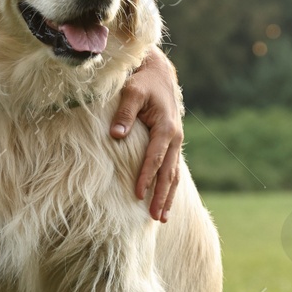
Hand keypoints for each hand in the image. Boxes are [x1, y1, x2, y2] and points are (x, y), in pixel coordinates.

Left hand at [110, 49, 183, 221]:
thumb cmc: (143, 82)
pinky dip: (169, 186)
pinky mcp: (173, 142)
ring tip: (161, 218)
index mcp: (166, 127)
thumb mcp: (131, 92)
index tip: (138, 195)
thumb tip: (115, 134)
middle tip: (154, 217)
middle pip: (168, 172)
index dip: (146, 177)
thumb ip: (124, 113)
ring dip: (168, 196)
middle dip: (162, 196)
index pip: (155, 158)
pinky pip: (173, 168)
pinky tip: (164, 200)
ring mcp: (176, 141)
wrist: (160, 73)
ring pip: (174, 174)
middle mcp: (175, 137)